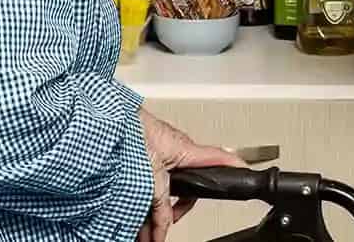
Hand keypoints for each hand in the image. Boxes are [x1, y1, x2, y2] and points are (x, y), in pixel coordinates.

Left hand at [139, 108, 244, 241]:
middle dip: (174, 211)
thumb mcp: (152, 178)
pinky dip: (146, 202)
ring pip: (165, 189)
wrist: (109, 123)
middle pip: (187, 186)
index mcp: (186, 150)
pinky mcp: (145, 156)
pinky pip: (152, 184)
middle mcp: (175, 152)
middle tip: (164, 228)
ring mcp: (160, 154)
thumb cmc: (133, 134)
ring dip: (155, 213)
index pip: (219, 158)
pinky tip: (136, 218)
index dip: (234, 166)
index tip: (244, 171)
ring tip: (145, 232)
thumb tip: (164, 227)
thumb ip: (161, 204)